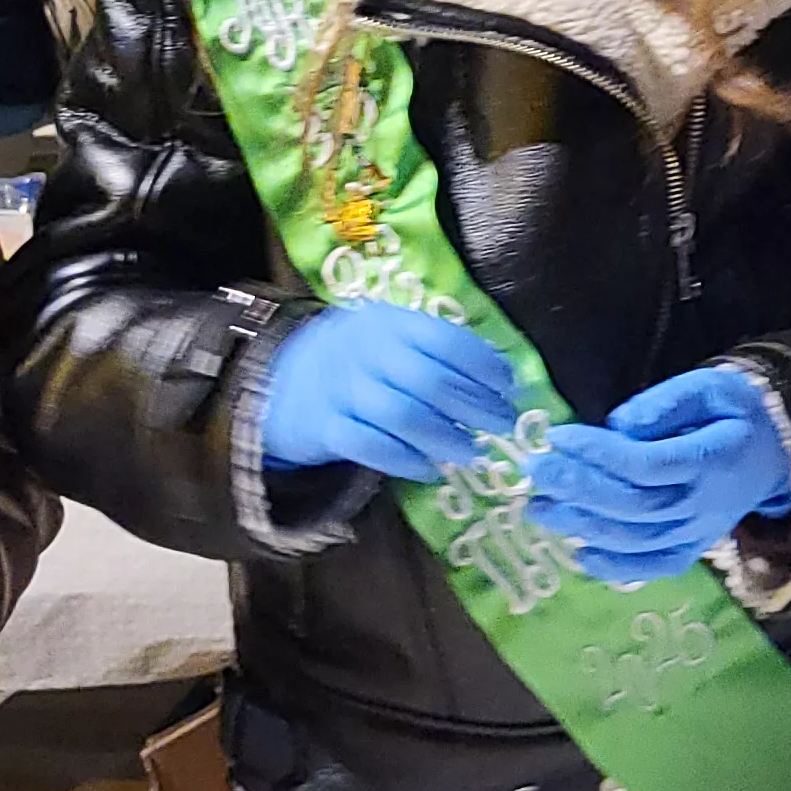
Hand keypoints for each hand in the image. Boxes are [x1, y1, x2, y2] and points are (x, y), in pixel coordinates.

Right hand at [256, 301, 522, 480]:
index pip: (444, 339)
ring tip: (472, 452)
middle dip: (474, 406)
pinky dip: (407, 461)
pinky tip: (431, 470)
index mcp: (388, 321)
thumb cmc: (357, 359)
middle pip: (428, 380)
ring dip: (445, 438)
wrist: (281, 378)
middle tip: (501, 425)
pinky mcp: (325, 428)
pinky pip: (372, 448)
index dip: (483, 365)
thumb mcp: (389, 337)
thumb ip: (434, 350)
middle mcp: (364, 351)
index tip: (509, 387)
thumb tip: (500, 377)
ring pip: (402, 416)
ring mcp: (341, 389)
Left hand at [525, 366, 790, 586]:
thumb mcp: (710, 386)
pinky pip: (654, 566)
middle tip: (537, 470)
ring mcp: (700, 533)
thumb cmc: (740, 410)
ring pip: (636, 539)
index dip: (600, 453)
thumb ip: (665, 404)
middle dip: (579, 489)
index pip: (648, 464)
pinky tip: (578, 554)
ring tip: (539, 507)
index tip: (558, 435)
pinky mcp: (694, 548)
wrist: (783, 448)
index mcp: (712, 460)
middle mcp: (705, 505)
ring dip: (583, 526)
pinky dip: (616, 567)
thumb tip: (617, 426)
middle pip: (634, 506)